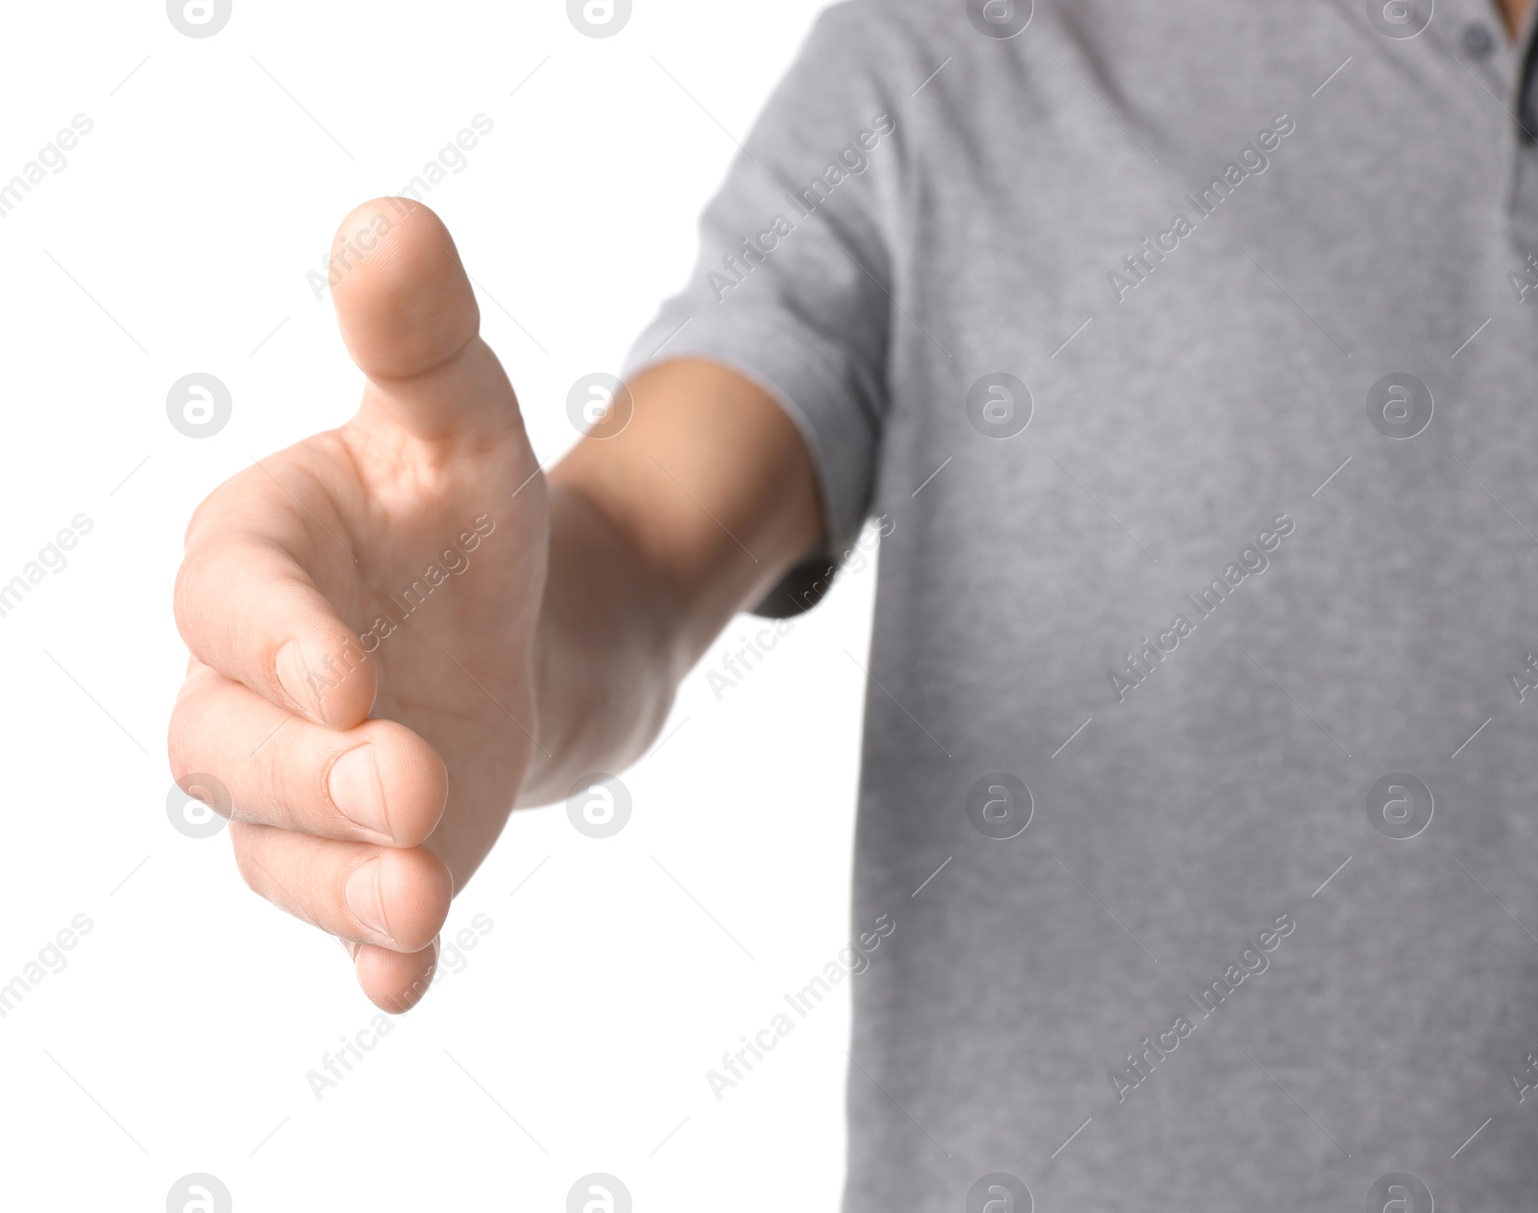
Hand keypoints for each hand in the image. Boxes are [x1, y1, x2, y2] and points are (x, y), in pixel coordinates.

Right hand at [168, 199, 545, 1010]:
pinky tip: (405, 982)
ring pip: (271, 841)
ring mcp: (295, 779)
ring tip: (421, 894)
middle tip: (413, 785)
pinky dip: (369, 947)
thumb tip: (393, 216)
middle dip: (311, 773)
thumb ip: (425, 339)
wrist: (515, 622)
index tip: (345, 677)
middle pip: (228, 741)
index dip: (272, 643)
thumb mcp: (466, 421)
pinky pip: (338, 910)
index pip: (229, 601)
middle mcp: (249, 679)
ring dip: (338, 875)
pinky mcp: (353, 851)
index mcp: (258, 557)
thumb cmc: (469, 515)